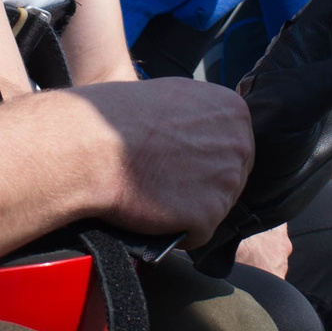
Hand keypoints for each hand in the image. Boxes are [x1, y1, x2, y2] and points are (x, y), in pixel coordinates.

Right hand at [69, 76, 254, 243]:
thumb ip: (199, 116)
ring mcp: (227, 182)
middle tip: (166, 185)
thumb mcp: (170, 96)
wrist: (92, 146)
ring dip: (189, 210)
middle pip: (231, 178)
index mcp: (233, 110)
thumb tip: (199, 135)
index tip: (180, 163)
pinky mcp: (209, 215)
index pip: (233, 145)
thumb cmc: (116, 118)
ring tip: (155, 199)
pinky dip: (178, 234)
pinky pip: (199, 234)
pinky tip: (154, 217)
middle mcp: (239, 144)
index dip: (205, 160)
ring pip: (215, 207)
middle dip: (202, 186)